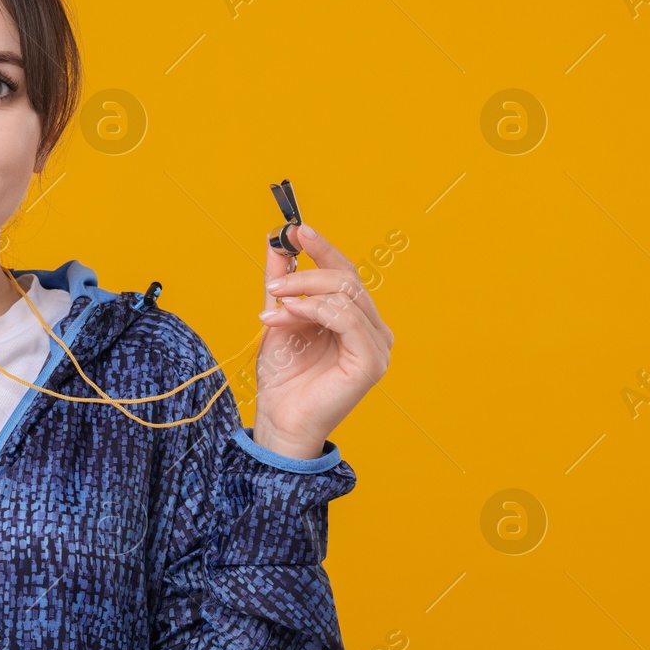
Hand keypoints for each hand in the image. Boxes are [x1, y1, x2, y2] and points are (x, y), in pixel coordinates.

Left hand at [251, 224, 392, 458]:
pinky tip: (285, 318)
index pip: (346, 274)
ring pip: (345, 294)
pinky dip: (311, 310)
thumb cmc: (283, 377)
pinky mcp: (372, 361)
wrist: (279, 419)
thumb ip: (283, 282)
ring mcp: (378, 346)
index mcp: (358, 320)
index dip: (323, 248)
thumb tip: (278, 241)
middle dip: (306, 273)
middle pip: (347, 280)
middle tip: (273, 284)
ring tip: (271, 309)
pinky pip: (346, 318)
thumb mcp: (278, 318)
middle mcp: (374, 330)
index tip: (295, 230)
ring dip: (302, 293)